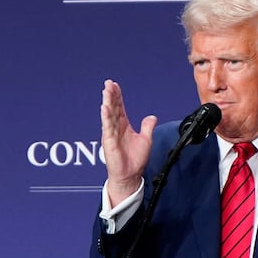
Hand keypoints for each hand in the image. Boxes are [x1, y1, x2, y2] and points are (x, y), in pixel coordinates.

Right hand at [101, 79, 156, 206]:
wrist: (131, 174)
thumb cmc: (135, 160)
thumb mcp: (146, 140)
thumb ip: (147, 127)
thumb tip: (152, 117)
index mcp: (124, 126)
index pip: (119, 108)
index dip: (118, 97)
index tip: (115, 86)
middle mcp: (116, 128)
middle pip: (113, 108)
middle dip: (111, 95)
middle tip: (109, 83)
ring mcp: (111, 134)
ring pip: (109, 115)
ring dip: (107, 102)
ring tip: (106, 91)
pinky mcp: (109, 141)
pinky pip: (107, 127)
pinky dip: (106, 117)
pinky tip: (105, 107)